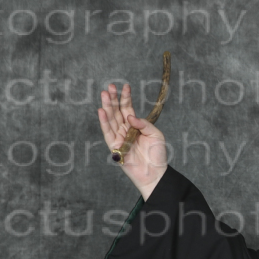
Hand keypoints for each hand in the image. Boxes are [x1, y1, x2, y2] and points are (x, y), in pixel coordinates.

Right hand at [97, 82, 168, 199]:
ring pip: (111, 119)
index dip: (126, 98)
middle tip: (109, 86)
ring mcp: (119, 137)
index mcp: (135, 126)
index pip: (128, 109)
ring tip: (104, 94)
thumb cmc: (157, 154)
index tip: (125, 86)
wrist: (155, 172)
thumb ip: (144, 124)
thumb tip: (130, 116)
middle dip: (113, 99)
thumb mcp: (156, 135)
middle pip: (117, 112)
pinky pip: (108, 132)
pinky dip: (104, 122)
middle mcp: (125, 130)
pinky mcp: (115, 146)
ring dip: (107, 106)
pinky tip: (101, 111)